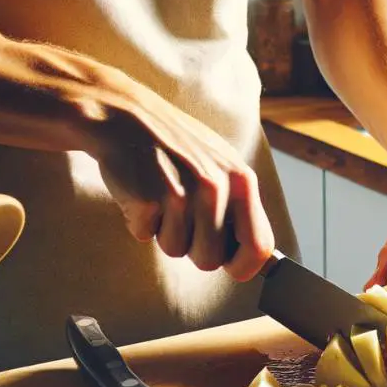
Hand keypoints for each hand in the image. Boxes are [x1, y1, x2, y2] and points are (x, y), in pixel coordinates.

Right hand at [89, 79, 274, 280]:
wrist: (126, 117)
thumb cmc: (177, 147)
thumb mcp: (222, 166)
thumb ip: (241, 207)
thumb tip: (260, 256)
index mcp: (242, 181)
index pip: (259, 246)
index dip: (245, 267)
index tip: (234, 269)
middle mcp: (216, 187)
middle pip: (211, 260)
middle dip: (194, 248)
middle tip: (182, 217)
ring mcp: (182, 193)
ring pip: (176, 251)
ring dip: (164, 232)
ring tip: (161, 197)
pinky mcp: (148, 198)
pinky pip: (144, 236)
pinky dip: (139, 222)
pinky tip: (141, 192)